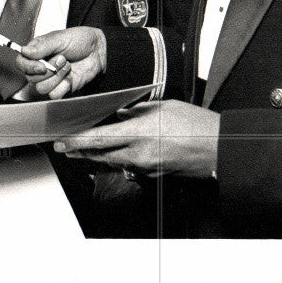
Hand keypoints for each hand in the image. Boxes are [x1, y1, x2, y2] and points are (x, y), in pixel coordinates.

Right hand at [18, 27, 106, 99]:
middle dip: (49, 70)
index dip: (28, 67)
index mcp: (37, 52)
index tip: (41, 65)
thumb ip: (42, 47)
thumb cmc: (79, 40)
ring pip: (41, 88)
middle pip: (31, 78)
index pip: (21, 63)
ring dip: (57, 77)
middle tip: (63, 58)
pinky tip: (71, 76)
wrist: (98, 50)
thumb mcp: (60, 38)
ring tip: (68, 65)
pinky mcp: (61, 88)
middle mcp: (41, 66)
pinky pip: (54, 95)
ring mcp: (51, 78)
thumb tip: (24, 51)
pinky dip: (63, 86)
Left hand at [53, 100, 220, 177]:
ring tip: (82, 150)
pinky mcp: (152, 174)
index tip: (62, 140)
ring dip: (95, 155)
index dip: (77, 141)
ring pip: (112, 161)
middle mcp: (139, 153)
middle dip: (80, 150)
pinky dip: (117, 159)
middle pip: (100, 154)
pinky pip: (128, 166)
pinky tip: (113, 153)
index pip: (100, 138)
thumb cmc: (196, 124)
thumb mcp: (164, 107)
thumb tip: (120, 115)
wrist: (218, 149)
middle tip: (64, 146)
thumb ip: (138, 112)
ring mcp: (145, 167)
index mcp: (140, 133)